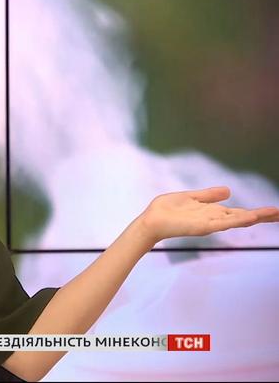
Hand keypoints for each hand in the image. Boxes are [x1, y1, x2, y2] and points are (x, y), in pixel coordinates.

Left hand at [136, 186, 278, 244]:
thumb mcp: (191, 197)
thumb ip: (209, 195)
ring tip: (275, 214)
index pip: (240, 212)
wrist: (151, 221)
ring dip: (255, 217)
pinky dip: (236, 220)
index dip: (258, 212)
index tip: (276, 211)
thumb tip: (228, 190)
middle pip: (244, 217)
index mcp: (213, 212)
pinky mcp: (202, 226)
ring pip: (237, 220)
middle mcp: (215, 219)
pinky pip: (222, 223)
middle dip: (263, 216)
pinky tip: (249, 217)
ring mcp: (210, 224)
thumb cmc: (166, 210)